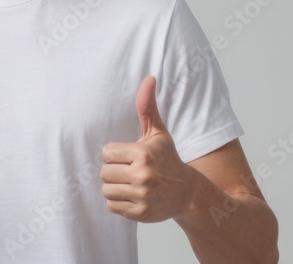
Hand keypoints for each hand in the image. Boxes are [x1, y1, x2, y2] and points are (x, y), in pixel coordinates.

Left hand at [100, 75, 197, 222]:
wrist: (188, 192)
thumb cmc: (168, 159)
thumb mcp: (158, 133)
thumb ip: (147, 107)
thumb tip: (148, 78)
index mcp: (143, 154)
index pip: (106, 153)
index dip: (115, 154)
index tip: (128, 156)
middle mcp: (142, 175)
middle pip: (104, 172)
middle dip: (114, 171)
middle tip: (129, 171)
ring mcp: (142, 196)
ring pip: (106, 190)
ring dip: (115, 187)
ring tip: (130, 183)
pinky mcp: (140, 214)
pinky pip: (112, 206)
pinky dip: (118, 202)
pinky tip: (132, 195)